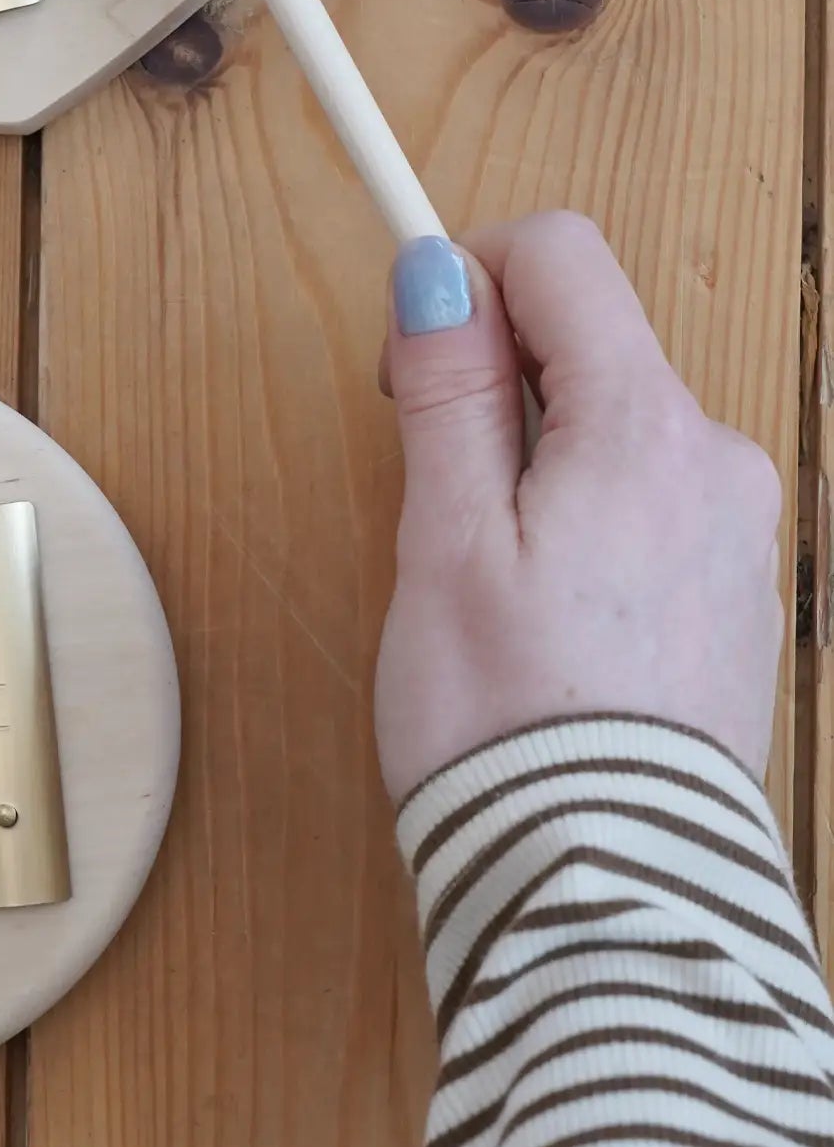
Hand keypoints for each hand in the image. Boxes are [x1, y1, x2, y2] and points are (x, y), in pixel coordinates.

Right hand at [374, 212, 781, 802]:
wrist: (602, 890)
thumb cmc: (507, 722)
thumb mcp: (446, 540)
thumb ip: (448, 391)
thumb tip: (440, 274)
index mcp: (644, 429)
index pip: (561, 256)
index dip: (467, 272)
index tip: (410, 347)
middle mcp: (716, 462)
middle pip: (588, 341)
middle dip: (494, 384)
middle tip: (433, 493)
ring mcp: (736, 531)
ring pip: (612, 425)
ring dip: (536, 459)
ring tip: (489, 576)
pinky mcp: (734, 594)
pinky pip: (646, 499)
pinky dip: (582, 517)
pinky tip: (546, 613)